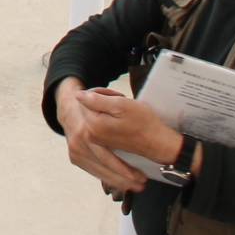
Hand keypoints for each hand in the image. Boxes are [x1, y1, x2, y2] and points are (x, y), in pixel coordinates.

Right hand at [55, 79, 149, 193]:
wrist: (69, 108)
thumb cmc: (90, 106)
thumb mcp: (99, 98)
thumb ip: (101, 99)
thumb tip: (103, 101)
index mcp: (85, 131)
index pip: (105, 156)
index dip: (121, 168)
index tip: (137, 176)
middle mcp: (78, 144)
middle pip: (103, 167)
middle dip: (123, 179)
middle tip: (141, 185)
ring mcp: (75, 152)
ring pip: (98, 172)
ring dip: (118, 182)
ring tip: (136, 186)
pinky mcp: (75, 157)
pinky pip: (93, 171)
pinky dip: (108, 178)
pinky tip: (121, 183)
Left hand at [73, 88, 187, 173]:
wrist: (156, 142)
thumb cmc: (142, 122)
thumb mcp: (121, 105)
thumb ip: (97, 99)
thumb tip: (78, 95)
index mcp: (92, 124)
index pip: (85, 98)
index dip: (101, 92)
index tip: (117, 96)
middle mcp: (90, 134)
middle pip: (86, 106)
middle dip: (102, 99)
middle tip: (120, 101)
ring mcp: (95, 139)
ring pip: (92, 113)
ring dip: (105, 108)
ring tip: (121, 110)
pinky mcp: (101, 141)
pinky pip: (97, 122)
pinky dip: (107, 116)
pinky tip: (119, 118)